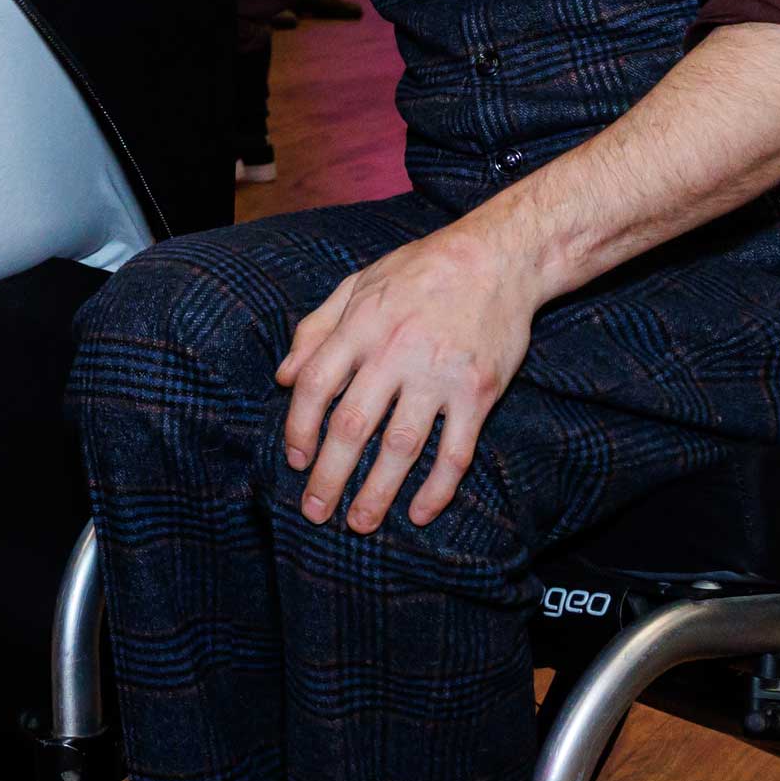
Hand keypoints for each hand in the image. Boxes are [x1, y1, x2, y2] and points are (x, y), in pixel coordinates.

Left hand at [274, 225, 542, 530]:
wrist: (497, 257)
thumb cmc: (420, 271)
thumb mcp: (358, 284)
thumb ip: (316, 328)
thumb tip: (282, 377)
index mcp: (361, 326)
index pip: (315, 385)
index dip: (299, 427)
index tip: (296, 459)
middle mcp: (396, 352)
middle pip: (353, 426)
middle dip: (329, 475)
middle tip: (315, 511)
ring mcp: (440, 375)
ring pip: (402, 447)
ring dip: (377, 492)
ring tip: (360, 523)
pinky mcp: (478, 391)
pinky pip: (456, 451)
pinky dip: (438, 488)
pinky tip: (420, 512)